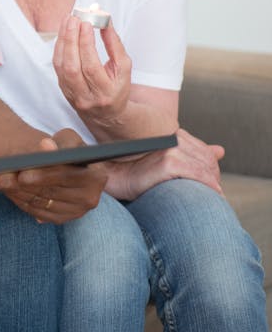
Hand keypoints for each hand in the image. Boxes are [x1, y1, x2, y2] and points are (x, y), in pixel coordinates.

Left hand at [0, 129, 106, 221]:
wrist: (66, 165)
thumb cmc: (66, 147)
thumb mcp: (67, 139)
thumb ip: (58, 141)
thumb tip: (46, 146)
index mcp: (96, 176)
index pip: (65, 176)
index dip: (43, 175)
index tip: (21, 173)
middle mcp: (89, 198)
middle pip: (50, 192)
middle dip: (21, 185)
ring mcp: (76, 212)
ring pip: (40, 203)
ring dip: (15, 193)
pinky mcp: (62, 219)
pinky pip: (37, 212)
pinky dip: (19, 201)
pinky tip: (7, 190)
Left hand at [52, 15, 131, 126]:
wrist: (106, 114)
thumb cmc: (117, 87)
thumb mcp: (124, 68)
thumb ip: (115, 45)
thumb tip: (105, 21)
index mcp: (106, 92)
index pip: (91, 67)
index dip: (86, 44)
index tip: (86, 23)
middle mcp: (86, 96)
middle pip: (72, 67)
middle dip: (71, 39)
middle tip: (73, 18)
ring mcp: (72, 94)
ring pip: (61, 66)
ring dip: (63, 41)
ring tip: (68, 21)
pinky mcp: (63, 89)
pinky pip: (57, 66)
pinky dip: (59, 47)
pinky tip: (64, 34)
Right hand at [100, 127, 224, 200]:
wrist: (111, 175)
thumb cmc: (134, 169)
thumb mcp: (167, 160)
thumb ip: (195, 152)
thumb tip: (221, 150)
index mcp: (172, 134)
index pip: (203, 150)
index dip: (211, 167)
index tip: (213, 184)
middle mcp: (172, 138)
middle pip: (205, 158)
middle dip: (213, 176)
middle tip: (216, 193)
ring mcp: (169, 149)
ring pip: (203, 166)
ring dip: (213, 182)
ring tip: (216, 197)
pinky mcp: (167, 162)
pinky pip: (195, 174)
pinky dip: (207, 184)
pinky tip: (213, 193)